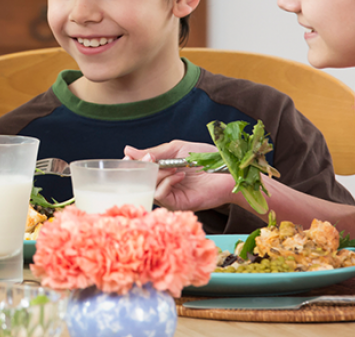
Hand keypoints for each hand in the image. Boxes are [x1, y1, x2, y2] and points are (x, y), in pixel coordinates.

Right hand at [124, 141, 238, 211]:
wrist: (227, 170)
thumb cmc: (206, 158)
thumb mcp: (176, 149)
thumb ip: (154, 152)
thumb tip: (127, 150)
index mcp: (161, 169)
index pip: (137, 169)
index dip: (132, 163)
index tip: (130, 156)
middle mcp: (162, 183)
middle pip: (139, 180)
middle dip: (143, 168)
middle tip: (150, 159)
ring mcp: (169, 195)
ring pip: (148, 188)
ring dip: (156, 175)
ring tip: (172, 167)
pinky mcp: (177, 204)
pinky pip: (160, 196)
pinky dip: (165, 183)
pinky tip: (179, 176)